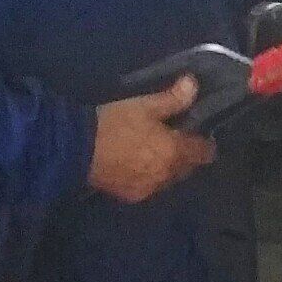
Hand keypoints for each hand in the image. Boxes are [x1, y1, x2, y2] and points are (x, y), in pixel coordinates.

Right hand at [87, 77, 214, 203]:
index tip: (199, 136)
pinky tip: (137, 167)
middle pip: (187, 168)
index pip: (203, 153)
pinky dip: (149, 178)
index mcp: (175, 152)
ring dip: (167, 169)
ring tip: (154, 154)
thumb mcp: (143, 106)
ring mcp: (150, 189)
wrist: (77, 151)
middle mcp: (167, 175)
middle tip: (175, 142)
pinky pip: (150, 187)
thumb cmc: (114, 123)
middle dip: (185, 157)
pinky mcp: (132, 196)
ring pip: (168, 180)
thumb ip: (172, 99)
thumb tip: (193, 84)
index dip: (204, 144)